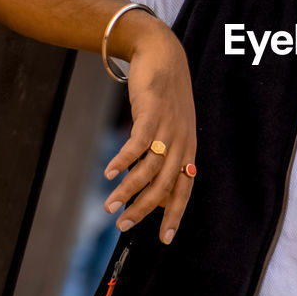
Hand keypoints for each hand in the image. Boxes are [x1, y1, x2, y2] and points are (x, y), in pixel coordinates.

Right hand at [101, 30, 197, 244]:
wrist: (163, 55)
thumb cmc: (165, 98)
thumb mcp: (171, 130)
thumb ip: (165, 159)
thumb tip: (154, 193)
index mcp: (188, 150)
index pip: (184, 190)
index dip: (174, 215)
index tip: (164, 240)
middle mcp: (181, 143)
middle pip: (164, 186)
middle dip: (143, 210)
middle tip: (123, 227)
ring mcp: (168, 129)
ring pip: (149, 169)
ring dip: (127, 190)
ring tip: (108, 206)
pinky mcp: (152, 114)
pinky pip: (138, 144)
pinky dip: (122, 161)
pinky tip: (108, 173)